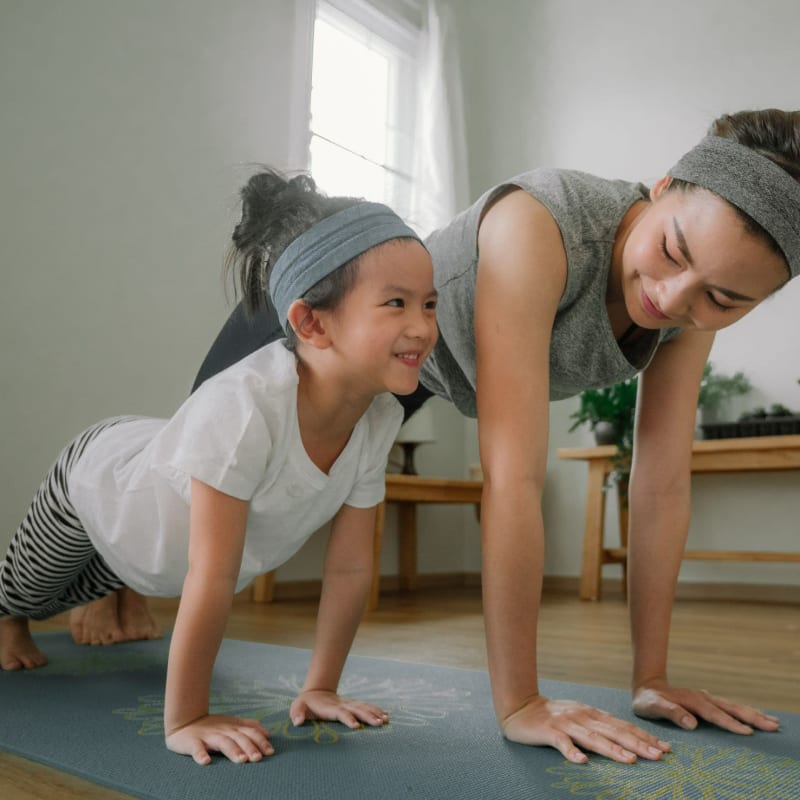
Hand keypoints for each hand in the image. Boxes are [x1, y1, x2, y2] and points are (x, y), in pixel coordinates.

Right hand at [165, 714, 273, 764]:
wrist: (185, 721)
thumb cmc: (212, 726)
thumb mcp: (233, 724)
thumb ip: (249, 727)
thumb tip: (268, 734)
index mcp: (233, 727)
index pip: (250, 732)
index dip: (260, 741)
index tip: (270, 752)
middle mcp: (223, 731)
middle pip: (239, 738)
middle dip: (249, 747)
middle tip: (258, 758)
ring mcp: (208, 736)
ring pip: (222, 742)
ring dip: (232, 750)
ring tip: (241, 759)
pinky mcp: (192, 742)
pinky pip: (197, 748)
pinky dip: (201, 754)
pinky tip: (205, 761)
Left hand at [290, 689, 389, 729]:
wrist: (316, 692)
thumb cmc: (305, 703)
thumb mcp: (297, 706)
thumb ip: (297, 713)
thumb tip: (297, 722)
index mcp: (330, 708)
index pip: (341, 713)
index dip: (348, 718)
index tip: (357, 726)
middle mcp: (342, 705)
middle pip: (357, 710)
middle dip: (368, 716)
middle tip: (379, 723)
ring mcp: (349, 704)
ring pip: (364, 707)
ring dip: (375, 713)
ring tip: (386, 720)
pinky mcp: (353, 706)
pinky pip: (366, 707)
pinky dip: (376, 710)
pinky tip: (386, 716)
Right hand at [501, 695, 670, 763]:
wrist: (521, 706)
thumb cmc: (554, 715)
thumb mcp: (581, 716)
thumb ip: (600, 726)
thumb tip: (628, 739)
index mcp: (593, 715)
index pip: (623, 726)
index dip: (644, 737)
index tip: (665, 748)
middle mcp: (583, 717)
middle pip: (614, 732)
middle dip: (638, 744)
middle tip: (659, 756)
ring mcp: (566, 724)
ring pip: (593, 738)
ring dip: (613, 749)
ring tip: (631, 760)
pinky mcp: (548, 732)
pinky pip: (561, 743)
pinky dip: (571, 752)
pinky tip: (582, 761)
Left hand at [633, 680, 779, 734]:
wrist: (646, 687)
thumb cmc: (648, 701)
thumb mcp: (653, 707)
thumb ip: (671, 713)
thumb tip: (691, 723)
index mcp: (692, 700)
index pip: (714, 714)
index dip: (730, 723)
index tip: (747, 732)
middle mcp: (702, 697)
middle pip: (730, 708)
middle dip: (752, 716)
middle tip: (773, 725)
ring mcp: (706, 698)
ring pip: (733, 706)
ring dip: (752, 713)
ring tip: (772, 721)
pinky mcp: (707, 702)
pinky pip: (729, 707)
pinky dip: (744, 711)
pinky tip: (754, 715)